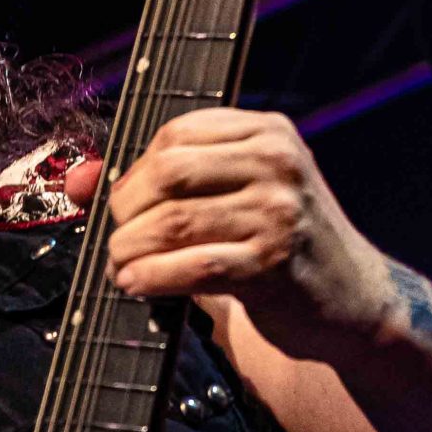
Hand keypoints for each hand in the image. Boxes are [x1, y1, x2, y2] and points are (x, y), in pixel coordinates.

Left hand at [67, 110, 391, 360]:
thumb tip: (77, 179)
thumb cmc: (285, 245)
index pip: (178, 132)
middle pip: (168, 171)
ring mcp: (278, 212)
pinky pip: (192, 265)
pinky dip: (153, 276)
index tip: (124, 203)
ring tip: (122, 265)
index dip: (135, 169)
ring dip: (131, 248)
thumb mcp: (238, 195)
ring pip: (173, 221)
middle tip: (117, 237)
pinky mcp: (273, 263)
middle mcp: (277, 163)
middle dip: (126, 209)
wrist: (355, 299)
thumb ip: (162, 181)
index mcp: (269, 133)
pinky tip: (139, 284)